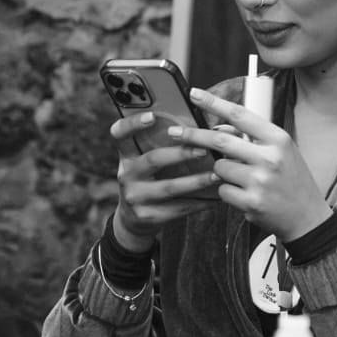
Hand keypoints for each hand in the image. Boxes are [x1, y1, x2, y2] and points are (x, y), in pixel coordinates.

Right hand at [110, 112, 220, 249]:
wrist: (133, 219)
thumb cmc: (149, 180)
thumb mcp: (145, 162)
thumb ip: (161, 145)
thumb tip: (199, 128)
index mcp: (126, 156)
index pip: (119, 134)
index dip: (133, 124)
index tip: (153, 116)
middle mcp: (126, 174)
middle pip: (153, 159)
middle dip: (181, 154)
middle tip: (204, 149)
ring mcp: (134, 197)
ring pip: (169, 187)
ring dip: (196, 181)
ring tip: (217, 174)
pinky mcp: (146, 216)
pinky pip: (177, 208)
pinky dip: (199, 202)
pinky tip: (215, 197)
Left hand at [169, 88, 333, 242]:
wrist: (307, 217)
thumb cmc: (292, 180)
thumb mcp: (284, 151)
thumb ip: (256, 138)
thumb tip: (221, 125)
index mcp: (278, 138)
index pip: (240, 114)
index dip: (213, 102)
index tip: (194, 94)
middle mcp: (270, 157)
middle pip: (220, 139)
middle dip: (193, 135)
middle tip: (175, 132)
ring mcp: (260, 181)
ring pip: (219, 166)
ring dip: (221, 170)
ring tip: (242, 178)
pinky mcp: (250, 202)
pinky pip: (222, 190)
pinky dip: (227, 191)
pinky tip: (245, 195)